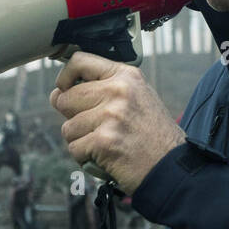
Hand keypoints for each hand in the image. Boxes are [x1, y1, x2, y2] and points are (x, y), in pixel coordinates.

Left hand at [49, 51, 184, 194]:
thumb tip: (57, 93)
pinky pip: (75, 148)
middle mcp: (119, 90)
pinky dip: (86, 158)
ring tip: (106, 144)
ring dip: (81, 141)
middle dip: (73, 118)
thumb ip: (101, 89)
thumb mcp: (136, 98)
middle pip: (66, 98)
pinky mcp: (104, 140)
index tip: (65, 89)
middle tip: (96, 128)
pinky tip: (107, 157)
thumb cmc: (152, 136)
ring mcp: (111, 115)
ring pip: (68, 128)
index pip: (79, 61)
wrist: (171, 167)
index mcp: (125, 76)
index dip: (65, 78)